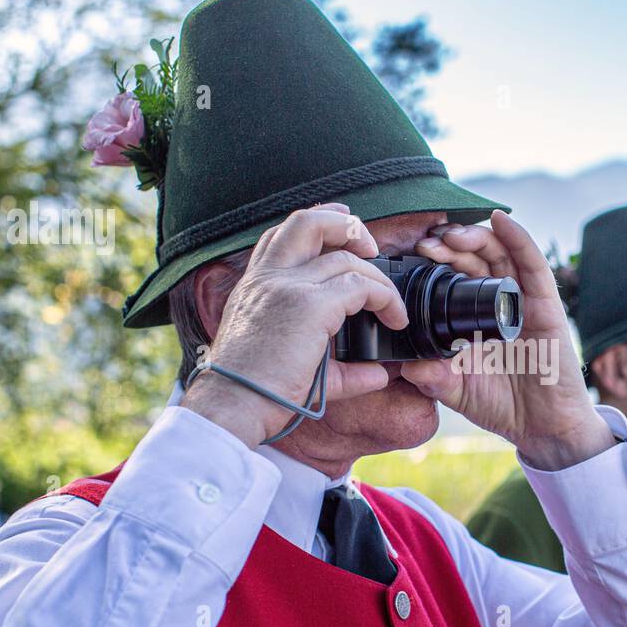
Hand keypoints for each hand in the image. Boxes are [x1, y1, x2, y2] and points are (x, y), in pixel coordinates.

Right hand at [180, 204, 408, 448]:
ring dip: (378, 275)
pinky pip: (360, 286)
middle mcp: (268, 278)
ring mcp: (287, 287)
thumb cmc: (254, 393)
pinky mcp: (309, 306)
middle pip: (307, 221)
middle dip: (347, 225)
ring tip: (391, 303)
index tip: (344, 221)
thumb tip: (379, 373)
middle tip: (372, 249)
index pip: (281, 236)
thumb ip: (340, 367)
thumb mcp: (292, 366)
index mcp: (254, 286)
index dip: (317, 221)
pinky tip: (394, 318)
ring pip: (345, 256)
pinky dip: (385, 297)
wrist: (233, 405)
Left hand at [399, 210, 613, 469]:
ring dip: (476, 237)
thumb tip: (404, 365)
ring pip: (500, 254)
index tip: (411, 256)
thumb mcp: (457, 392)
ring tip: (452, 233)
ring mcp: (523, 300)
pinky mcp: (547, 304)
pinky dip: (519, 238)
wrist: (544, 428)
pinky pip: (533, 265)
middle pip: (474, 259)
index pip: (454, 277)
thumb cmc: (503, 406)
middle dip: (450, 245)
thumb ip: (433, 379)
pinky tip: (502, 220)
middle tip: (426, 243)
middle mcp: (498, 302)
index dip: (435, 263)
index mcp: (475, 317)